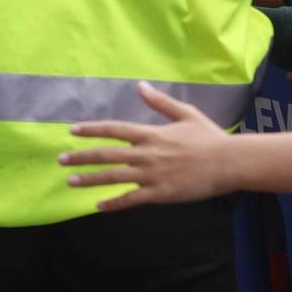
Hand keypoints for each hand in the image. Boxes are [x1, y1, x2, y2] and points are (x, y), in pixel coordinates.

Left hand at [59, 81, 235, 210]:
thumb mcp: (186, 114)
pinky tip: (97, 206)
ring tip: (70, 181)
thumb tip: (140, 86)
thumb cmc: (210, 138)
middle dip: (81, 157)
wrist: (230, 163)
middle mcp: (146, 153)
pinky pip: (131, 200)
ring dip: (89, 180)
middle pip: (106, 155)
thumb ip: (160, 102)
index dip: (91, 130)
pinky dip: (113, 204)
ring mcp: (152, 175)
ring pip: (113, 177)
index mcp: (151, 134)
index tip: (72, 131)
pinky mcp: (160, 194)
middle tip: (61, 160)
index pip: (113, 130)